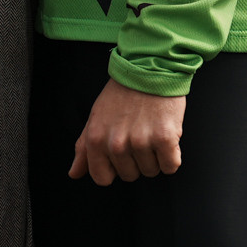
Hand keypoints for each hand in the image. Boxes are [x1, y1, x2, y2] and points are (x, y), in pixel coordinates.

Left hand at [68, 78, 185, 184]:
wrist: (150, 68)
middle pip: (129, 176)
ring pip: (151, 171)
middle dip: (135, 160)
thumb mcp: (96, 117)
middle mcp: (116, 144)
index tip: (120, 153)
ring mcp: (141, 142)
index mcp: (96, 140)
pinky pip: (171, 166)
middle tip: (138, 134)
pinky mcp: (164, 138)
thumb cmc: (122, 93)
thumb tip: (74, 174)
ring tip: (151, 130)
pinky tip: (166, 136)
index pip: (102, 179)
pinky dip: (172, 155)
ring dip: (154, 156)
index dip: (113, 168)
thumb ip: (83, 148)